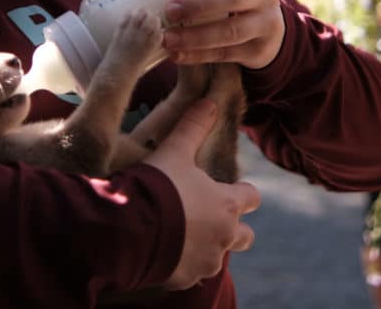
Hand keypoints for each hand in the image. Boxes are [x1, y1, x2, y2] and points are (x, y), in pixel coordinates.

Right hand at [143, 99, 259, 290]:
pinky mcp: (184, 280)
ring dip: (207, 246)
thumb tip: (210, 101)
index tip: (231, 188)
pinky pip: (190, 274)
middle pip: (245, 236)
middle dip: (234, 227)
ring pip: (217, 257)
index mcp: (227, 205)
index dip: (242, 192)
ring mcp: (205, 262)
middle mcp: (224, 237)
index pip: (252, 198)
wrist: (129, 229)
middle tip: (211, 216)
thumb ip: (193, 126)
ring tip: (182, 234)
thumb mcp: (175, 151)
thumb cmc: (158, 186)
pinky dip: (183, 264)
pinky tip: (165, 251)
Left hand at [162, 0, 284, 68]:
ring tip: (168, 39)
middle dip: (199, 5)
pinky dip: (198, 56)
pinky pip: (226, 54)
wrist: (269, 30)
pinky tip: (177, 55)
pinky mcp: (259, 51)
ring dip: (195, 36)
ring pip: (230, 31)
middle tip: (170, 11)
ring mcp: (265, 24)